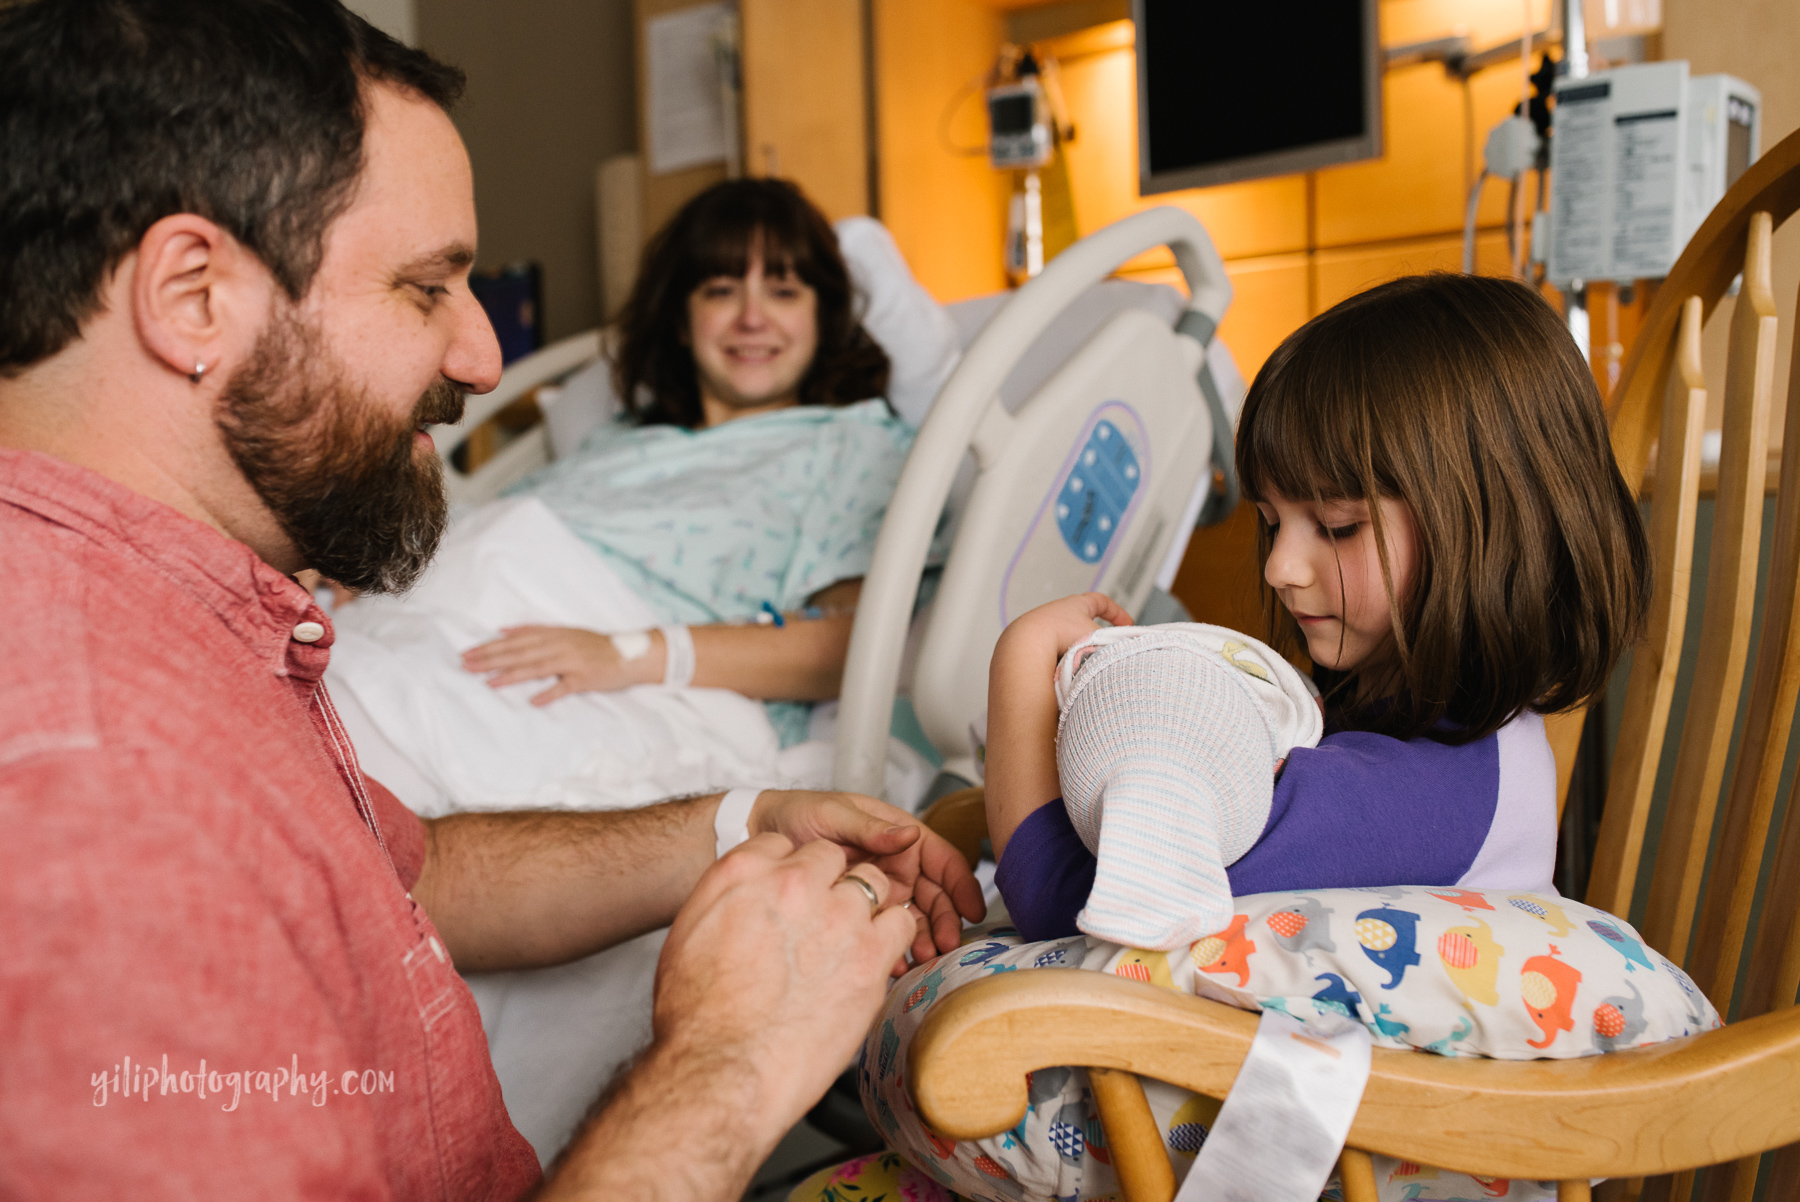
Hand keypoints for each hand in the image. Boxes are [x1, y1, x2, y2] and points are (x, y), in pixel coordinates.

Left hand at [461, 626, 660, 704]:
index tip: (467, 654)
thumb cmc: (594, 645)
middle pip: (520, 653)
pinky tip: (534, 701)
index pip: (515, 640)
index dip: (491, 647)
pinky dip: (550, 694)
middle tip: (467, 666)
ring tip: (488, 682)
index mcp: (553, 634)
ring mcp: (572, 662)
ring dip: (511, 675)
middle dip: (491, 659)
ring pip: (536, 668)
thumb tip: (503, 630)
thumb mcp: (565, 631)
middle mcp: (559, 645)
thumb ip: (534, 630)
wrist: (630, 654)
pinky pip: (564, 687)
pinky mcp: (585, 678)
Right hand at [654, 836, 917, 1126]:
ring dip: (864, 905)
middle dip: (828, 883)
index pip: (782, 845)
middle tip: (820, 921)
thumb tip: (749, 891)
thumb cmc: (697, 1016)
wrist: (724, 1068)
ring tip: (850, 939)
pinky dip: (892, 934)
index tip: (791, 897)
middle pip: (829, 857)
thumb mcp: (688, 935)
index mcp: (744, 873)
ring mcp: (837, 916)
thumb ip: (722, 897)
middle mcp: (794, 883)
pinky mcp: (870, 955)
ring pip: (872, 882)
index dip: (789, 873)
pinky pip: (901, 922)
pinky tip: (875, 955)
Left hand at [748, 790, 986, 970]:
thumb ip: (870, 828)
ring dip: (923, 939)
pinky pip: (885, 932)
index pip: (943, 860)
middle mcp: (896, 865)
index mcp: (898, 837)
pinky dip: (892, 948)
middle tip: (945, 946)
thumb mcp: (832, 815)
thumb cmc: (796, 815)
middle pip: (935, 896)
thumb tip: (909, 834)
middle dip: (945, 921)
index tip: (972, 910)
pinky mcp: (861, 911)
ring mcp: (880, 890)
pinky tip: (894, 964)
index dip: (962, 884)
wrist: (755, 837)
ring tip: (921, 959)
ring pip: (914, 918)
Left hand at [998, 592, 1134, 663]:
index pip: (1101, 602)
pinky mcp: (1030, 646)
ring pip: (1065, 641)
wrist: (1026, 647)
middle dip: (1094, 635)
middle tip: (1103, 650)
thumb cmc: (1062, 637)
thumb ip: (1115, 643)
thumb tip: (1128, 653)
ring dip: (1076, 653)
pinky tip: (1064, 675)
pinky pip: (1052, 655)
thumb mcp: (1098, 637)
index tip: (1128, 625)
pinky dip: (1061, 664)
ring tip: (1082, 667)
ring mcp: (1041, 628)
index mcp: (1075, 604)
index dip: (1117, 613)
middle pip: (1081, 621)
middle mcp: (1057, 612)